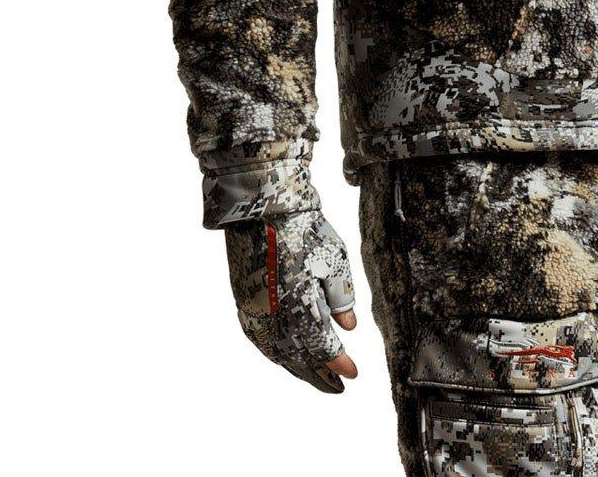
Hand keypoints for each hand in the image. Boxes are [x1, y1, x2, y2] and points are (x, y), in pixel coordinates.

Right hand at [224, 209, 359, 391]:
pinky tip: (285, 357)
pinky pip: (260, 341)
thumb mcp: (335, 260)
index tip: (354, 373)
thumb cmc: (303, 230)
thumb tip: (349, 327)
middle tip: (337, 388)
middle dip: (320, 375)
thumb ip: (341, 296)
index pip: (323, 348)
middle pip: (299, 358)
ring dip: (297, 369)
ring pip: (277, 353)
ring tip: (315, 378)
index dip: (339, 363)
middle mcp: (275, 316)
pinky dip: (275, 354)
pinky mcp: (243, 304)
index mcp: (301, 305)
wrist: (262, 211)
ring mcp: (256, 312)